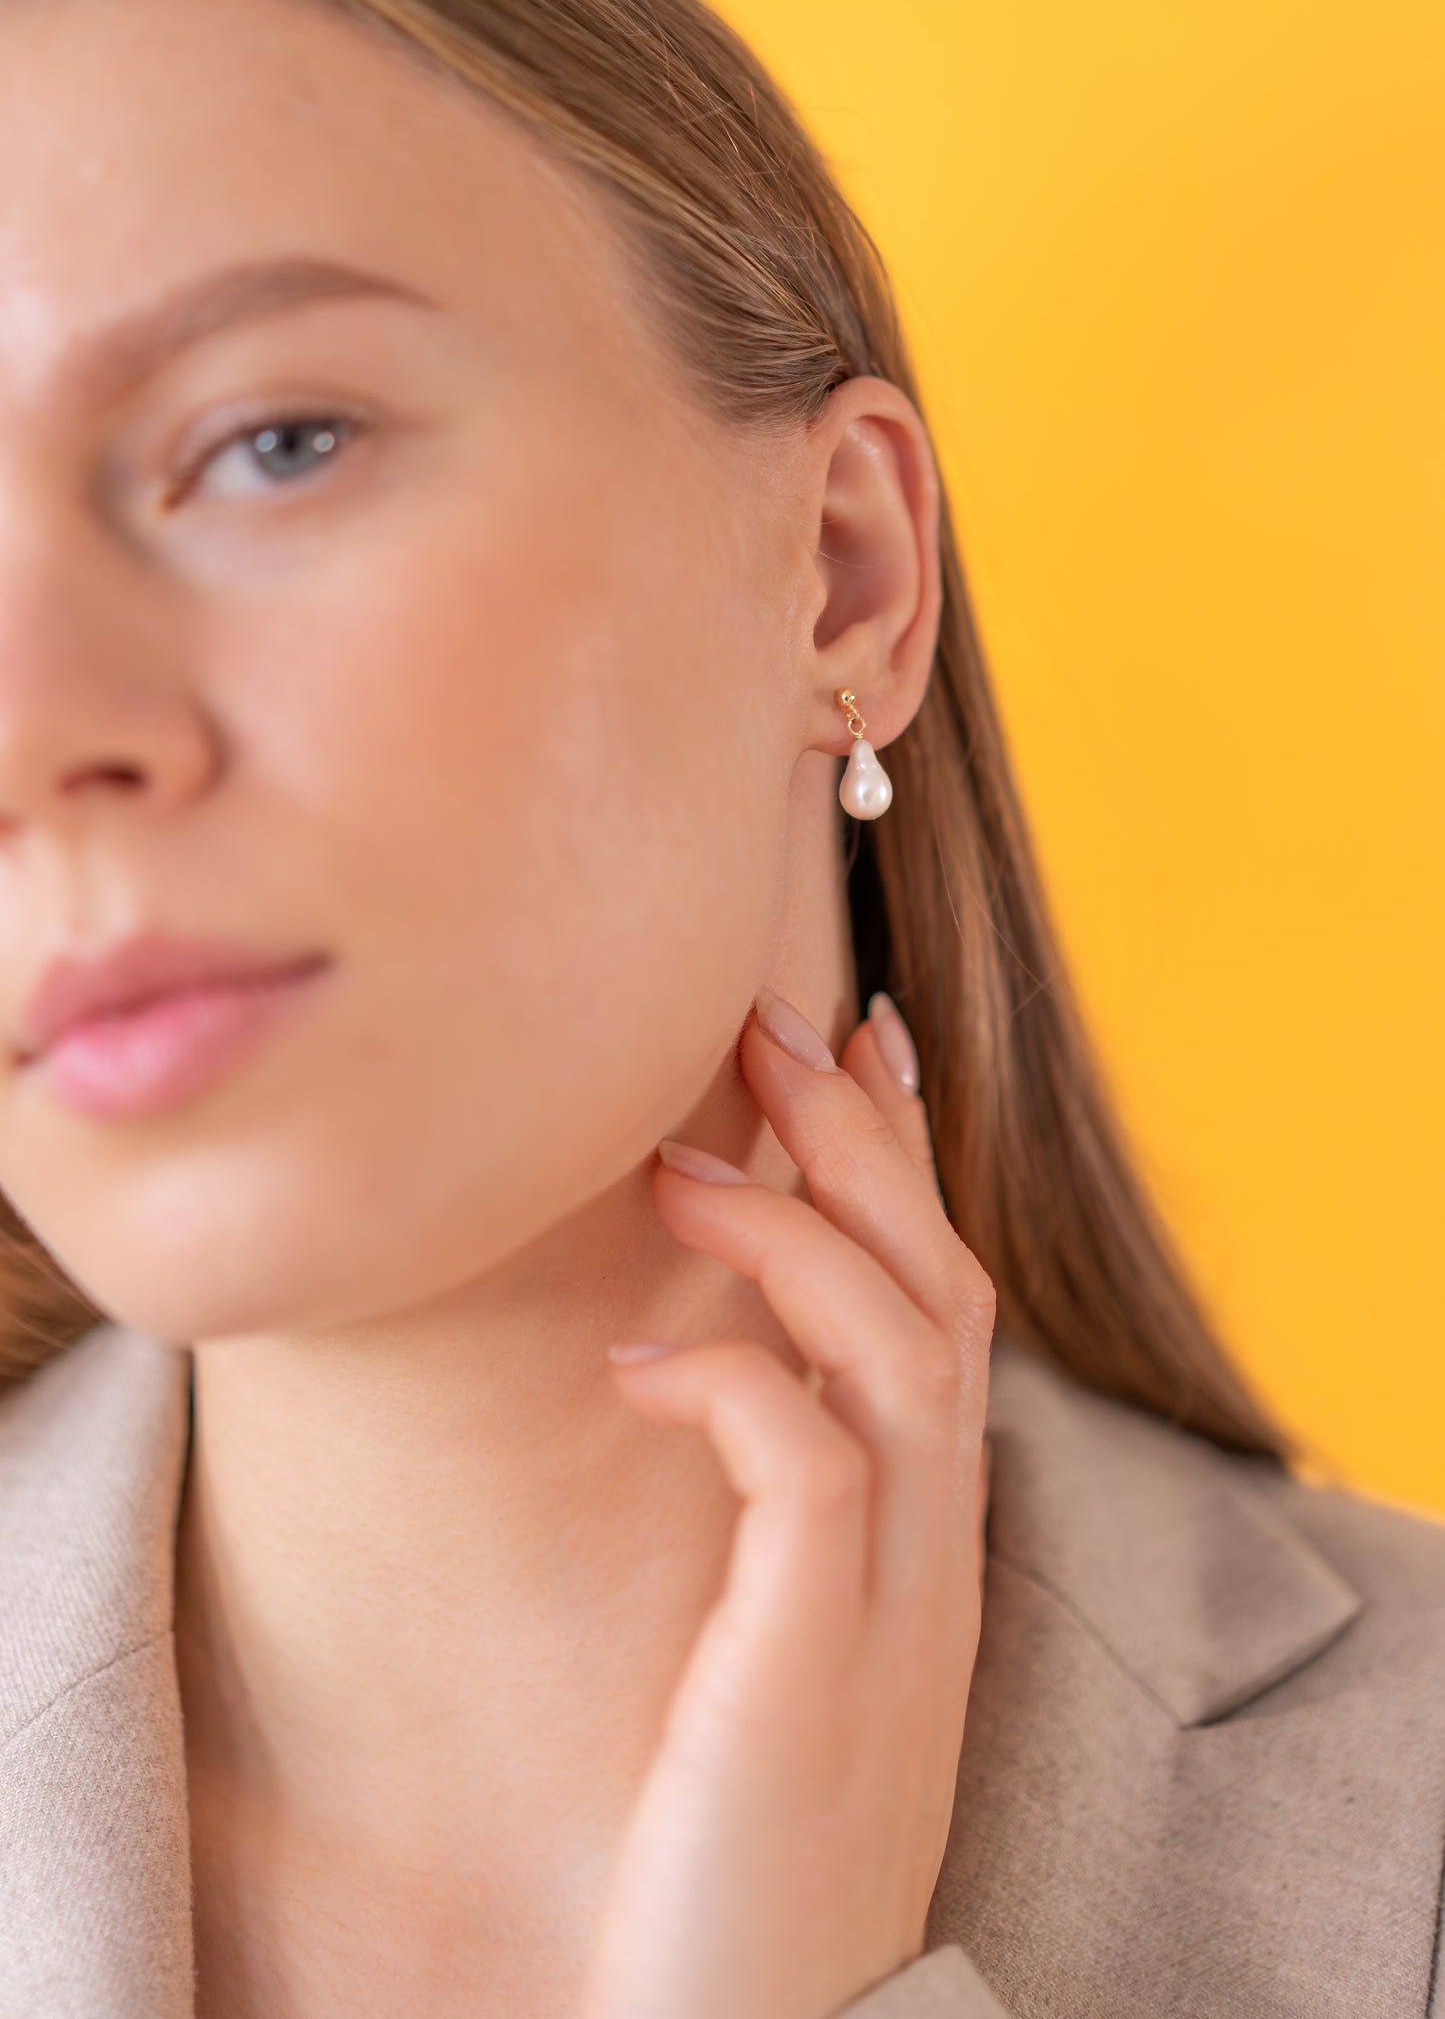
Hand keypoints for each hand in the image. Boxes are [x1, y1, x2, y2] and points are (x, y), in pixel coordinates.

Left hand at [580, 987, 994, 2018]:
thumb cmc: (726, 1845)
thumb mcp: (771, 1648)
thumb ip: (775, 1511)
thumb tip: (693, 1356)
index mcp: (928, 1536)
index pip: (943, 1301)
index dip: (908, 1161)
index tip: (855, 1039)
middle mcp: (936, 1551)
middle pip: (939, 1289)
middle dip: (860, 1143)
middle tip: (770, 1026)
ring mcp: (895, 1607)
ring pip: (904, 1349)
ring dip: (804, 1232)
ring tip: (684, 1160)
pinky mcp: (821, 1664)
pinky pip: (807, 1467)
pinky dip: (733, 1381)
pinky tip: (640, 1359)